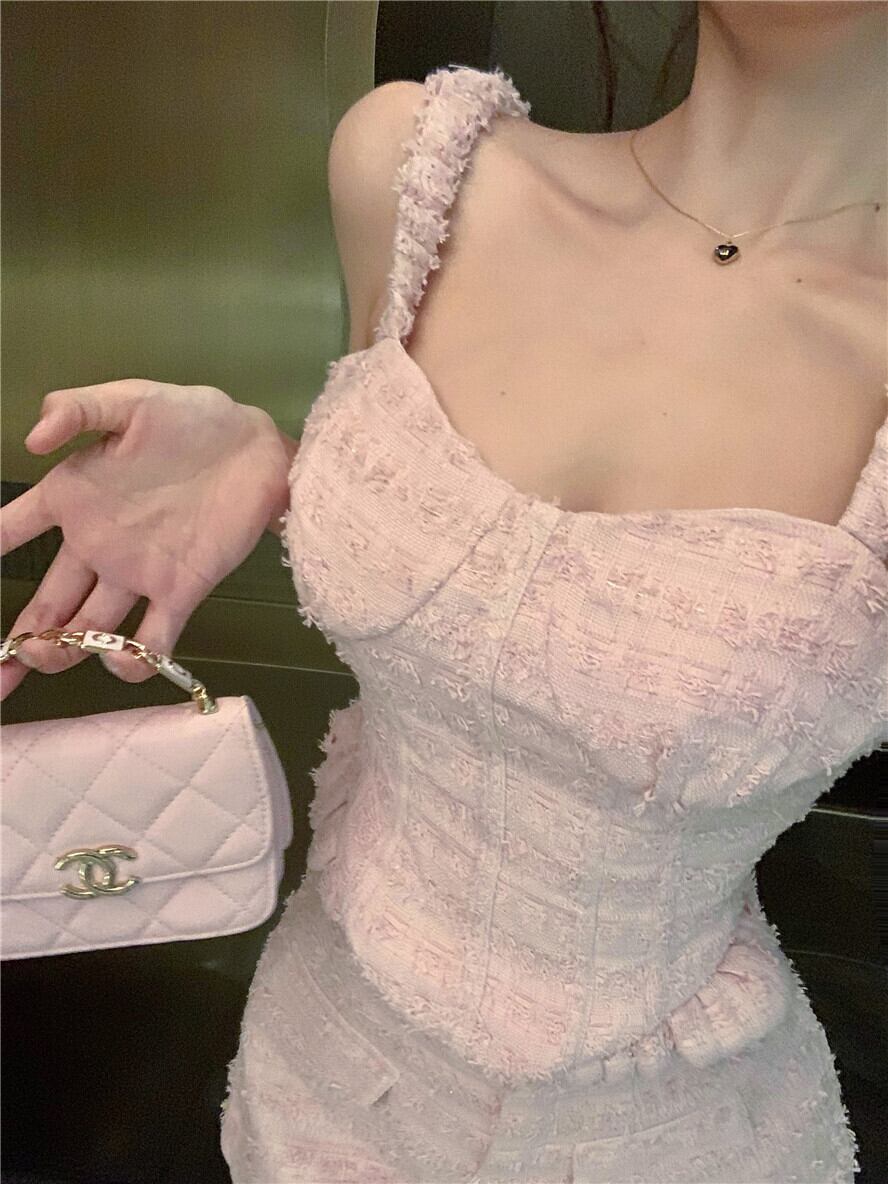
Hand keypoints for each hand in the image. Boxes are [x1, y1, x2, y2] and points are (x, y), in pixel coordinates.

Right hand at [1, 378, 292, 699]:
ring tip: (45, 658)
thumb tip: (33, 436)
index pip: (15, 527)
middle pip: (48, 602)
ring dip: (63, 652)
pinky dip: (136, 659)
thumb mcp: (131, 400)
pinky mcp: (182, 589)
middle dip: (21, 638)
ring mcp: (138, 572)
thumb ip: (79, 410)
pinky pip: (152, 637)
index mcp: (75, 497)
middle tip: (5, 661)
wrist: (256, 446)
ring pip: (89, 628)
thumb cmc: (193, 418)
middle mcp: (98, 543)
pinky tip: (124, 663)